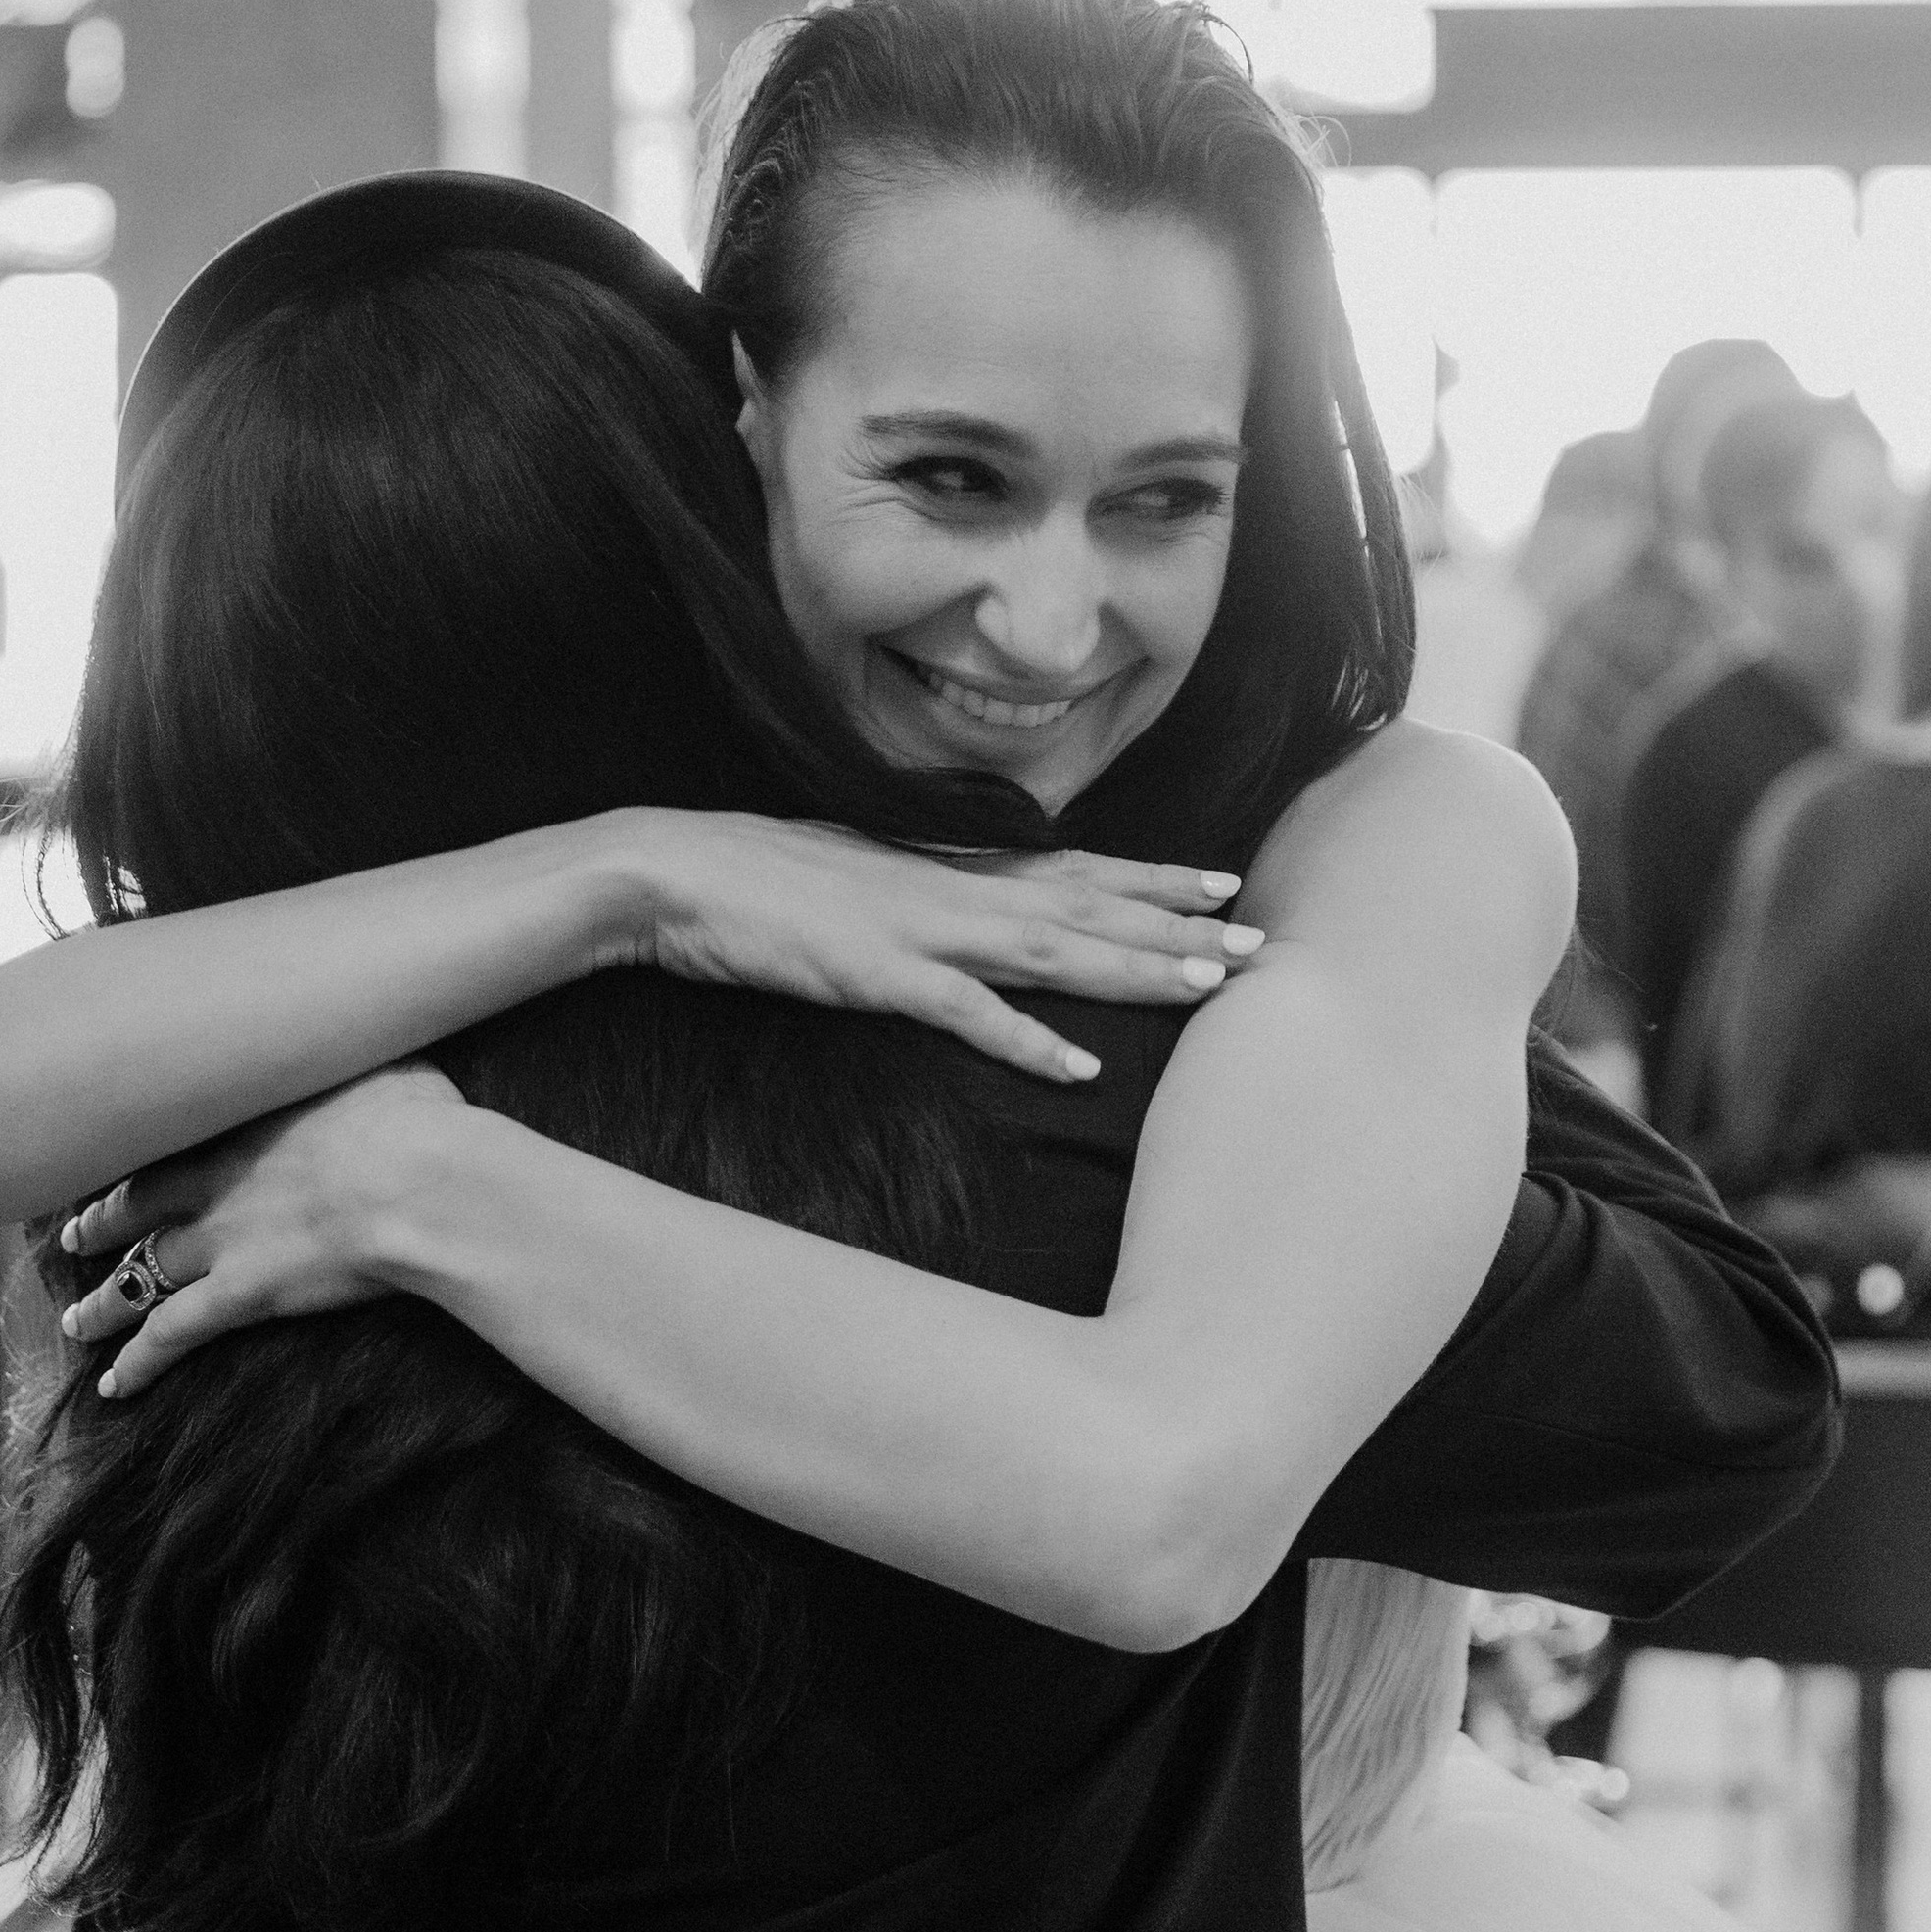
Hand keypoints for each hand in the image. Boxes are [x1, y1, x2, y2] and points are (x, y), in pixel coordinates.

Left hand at [56, 1062, 466, 1399]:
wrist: (420, 1181)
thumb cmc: (419, 1121)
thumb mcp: (386, 1065)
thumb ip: (361, 1063)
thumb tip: (371, 1042)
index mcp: (250, 1120)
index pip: (178, 1136)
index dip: (148, 1153)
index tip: (127, 1163)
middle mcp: (217, 1179)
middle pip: (139, 1203)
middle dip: (103, 1223)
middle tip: (73, 1237)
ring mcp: (221, 1239)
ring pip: (141, 1271)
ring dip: (105, 1300)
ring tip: (78, 1321)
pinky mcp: (238, 1295)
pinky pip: (170, 1333)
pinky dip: (137, 1362)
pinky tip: (112, 1386)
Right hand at [609, 813, 1258, 1084]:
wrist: (671, 874)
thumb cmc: (754, 881)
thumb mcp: (854, 876)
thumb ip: (916, 890)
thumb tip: (960, 910)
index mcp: (945, 865)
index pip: (1072, 870)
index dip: (1151, 881)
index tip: (1221, 886)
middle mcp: (951, 889)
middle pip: (1087, 908)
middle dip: (1176, 928)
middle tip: (1259, 947)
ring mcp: (919, 929)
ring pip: (1054, 950)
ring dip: (1135, 969)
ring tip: (1208, 986)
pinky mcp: (877, 973)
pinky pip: (967, 1013)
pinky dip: (1027, 1039)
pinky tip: (1080, 1065)